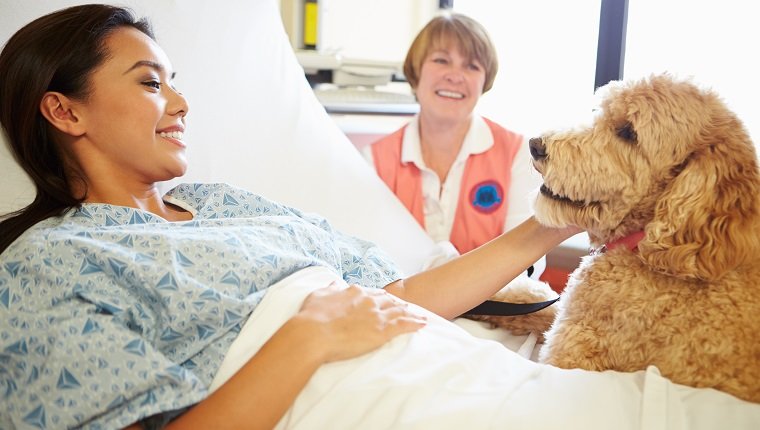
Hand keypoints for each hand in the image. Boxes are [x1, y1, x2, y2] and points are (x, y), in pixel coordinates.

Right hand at [293, 282, 426, 362]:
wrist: (313, 334)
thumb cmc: (311, 317)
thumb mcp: (318, 296)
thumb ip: (329, 289)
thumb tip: (334, 283)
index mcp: (354, 292)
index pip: (372, 293)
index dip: (380, 297)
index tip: (385, 300)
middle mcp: (369, 300)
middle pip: (389, 300)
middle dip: (399, 304)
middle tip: (406, 307)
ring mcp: (377, 315)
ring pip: (400, 311)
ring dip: (411, 313)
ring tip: (419, 316)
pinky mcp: (382, 330)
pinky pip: (404, 325)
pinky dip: (415, 323)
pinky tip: (423, 324)